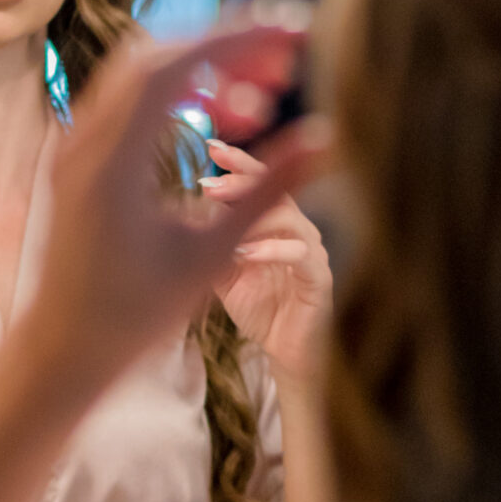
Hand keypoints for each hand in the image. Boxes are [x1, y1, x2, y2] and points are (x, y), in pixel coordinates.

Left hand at [21, 19, 326, 402]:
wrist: (61, 349)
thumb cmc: (135, 316)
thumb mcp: (212, 255)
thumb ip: (271, 192)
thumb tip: (329, 138)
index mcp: (114, 161)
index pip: (176, 65)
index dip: (239, 38)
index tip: (292, 31)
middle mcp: (85, 141)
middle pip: (157, 55)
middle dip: (227, 47)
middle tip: (287, 62)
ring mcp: (76, 146)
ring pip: (141, 73)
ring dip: (204, 71)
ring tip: (262, 100)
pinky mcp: (80, 158)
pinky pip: (129, 100)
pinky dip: (179, 94)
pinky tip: (221, 121)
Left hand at [205, 140, 332, 385]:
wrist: (285, 354)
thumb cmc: (257, 308)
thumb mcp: (222, 271)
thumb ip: (209, 242)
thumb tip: (181, 209)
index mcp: (276, 221)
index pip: (259, 181)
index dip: (238, 162)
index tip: (209, 148)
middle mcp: (298, 229)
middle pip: (276, 188)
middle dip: (241, 180)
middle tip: (207, 182)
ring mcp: (312, 252)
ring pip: (289, 217)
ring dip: (252, 212)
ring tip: (219, 212)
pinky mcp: (319, 279)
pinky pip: (300, 256)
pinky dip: (270, 251)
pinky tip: (243, 253)